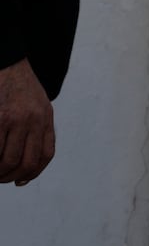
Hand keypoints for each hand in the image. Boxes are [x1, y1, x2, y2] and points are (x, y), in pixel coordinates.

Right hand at [0, 59, 55, 185]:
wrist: (7, 64)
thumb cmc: (19, 87)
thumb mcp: (38, 105)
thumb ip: (37, 128)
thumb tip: (27, 163)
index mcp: (46, 118)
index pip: (45, 155)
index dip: (32, 173)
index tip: (20, 181)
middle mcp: (34, 120)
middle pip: (25, 162)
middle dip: (11, 177)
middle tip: (0, 178)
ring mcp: (14, 119)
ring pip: (7, 160)